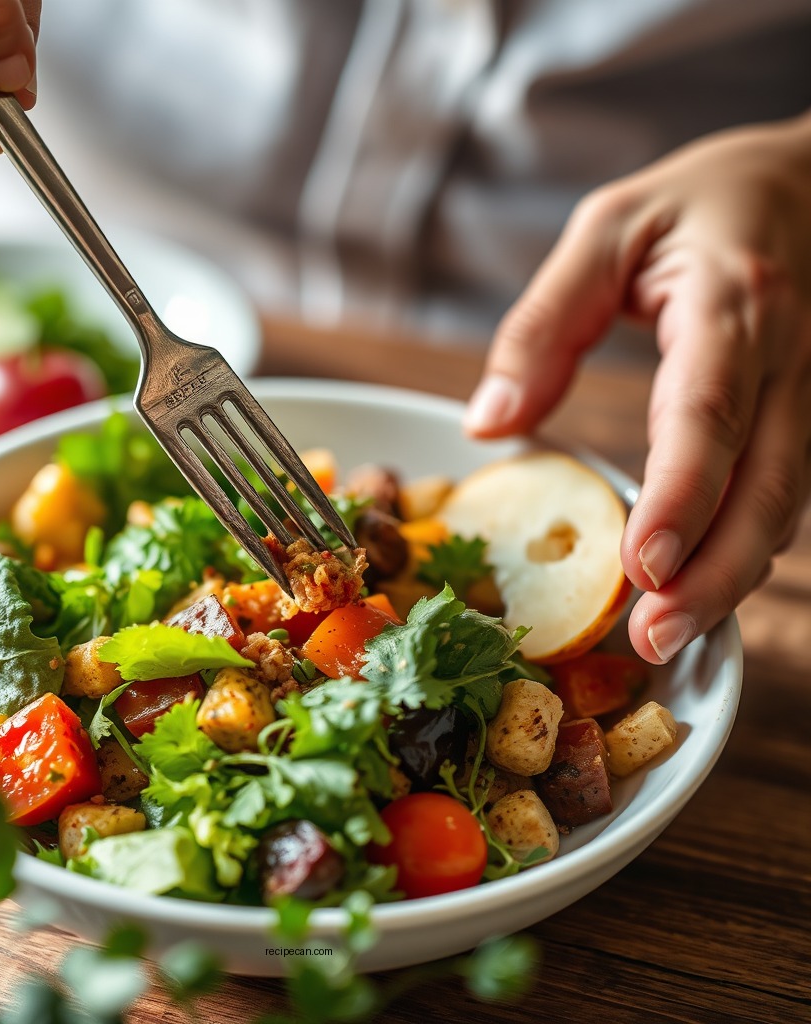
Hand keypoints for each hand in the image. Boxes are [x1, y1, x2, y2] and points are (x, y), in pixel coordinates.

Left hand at [463, 113, 810, 663]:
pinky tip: (697, 586)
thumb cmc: (697, 205)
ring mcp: (809, 392)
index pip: (709, 413)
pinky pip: (782, 493)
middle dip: (713, 575)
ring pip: (785, 504)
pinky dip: (741, 548)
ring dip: (729, 577)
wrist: (804, 182)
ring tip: (664, 633)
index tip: (642, 567)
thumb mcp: (605, 232)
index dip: (682, 496)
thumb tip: (487, 424)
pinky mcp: (805, 414)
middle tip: (653, 639)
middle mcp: (786, 359)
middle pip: (768, 486)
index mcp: (732, 304)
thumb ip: (542, 326)